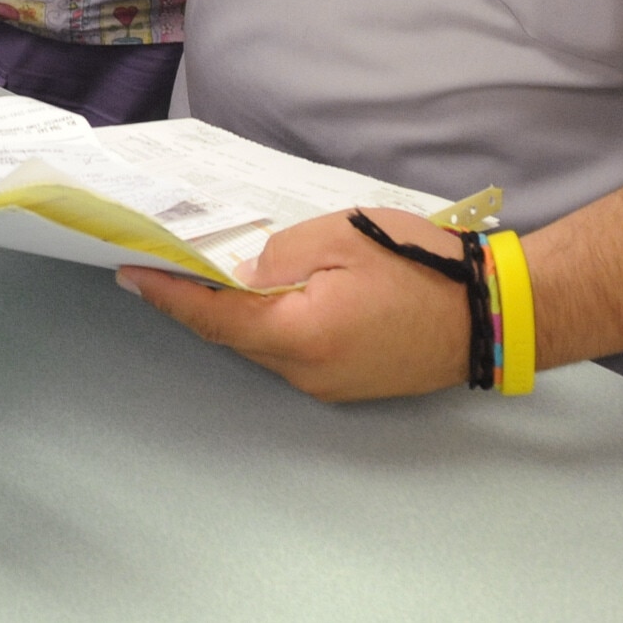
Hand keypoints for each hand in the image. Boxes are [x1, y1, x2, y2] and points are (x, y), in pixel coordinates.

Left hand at [118, 207, 471, 401]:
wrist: (492, 314)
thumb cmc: (421, 267)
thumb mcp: (342, 238)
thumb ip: (280, 255)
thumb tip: (240, 273)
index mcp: (300, 335)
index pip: (215, 318)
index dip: (169, 295)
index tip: (130, 273)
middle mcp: (307, 372)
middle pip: (235, 335)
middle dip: (198, 301)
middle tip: (163, 262)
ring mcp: (329, 384)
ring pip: (263, 344)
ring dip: (237, 312)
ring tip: (209, 272)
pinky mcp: (348, 383)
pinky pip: (293, 350)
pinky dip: (271, 323)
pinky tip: (268, 293)